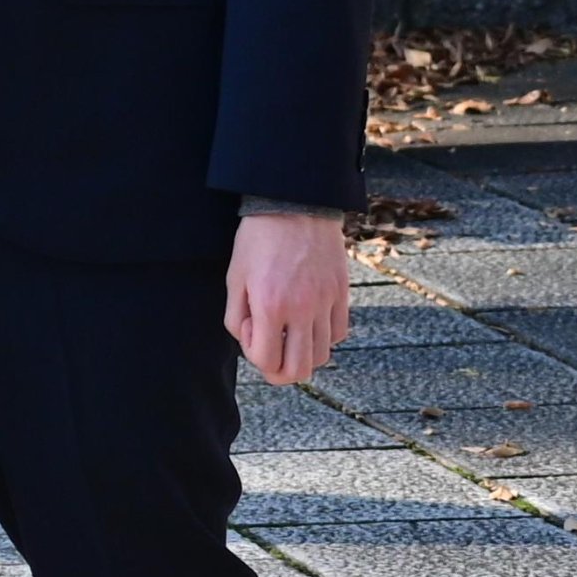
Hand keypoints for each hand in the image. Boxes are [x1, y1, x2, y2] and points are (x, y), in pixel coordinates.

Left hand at [226, 208, 352, 389]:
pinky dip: (322, 338)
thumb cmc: (257, 240)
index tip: (249, 330)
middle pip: (299, 369)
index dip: (253, 355)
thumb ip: (236, 317)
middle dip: (279, 372)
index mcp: (270, 305)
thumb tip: (251, 343)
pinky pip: (338, 334)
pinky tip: (307, 322)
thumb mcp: (235, 278)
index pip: (266, 360)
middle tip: (270, 356)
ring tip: (287, 336)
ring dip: (301, 355)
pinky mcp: (341, 294)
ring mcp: (326, 303)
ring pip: (321, 356)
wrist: (295, 204)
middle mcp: (302, 309)